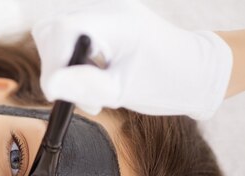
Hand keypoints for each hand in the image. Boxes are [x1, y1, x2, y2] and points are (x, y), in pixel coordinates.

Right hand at [32, 0, 232, 119]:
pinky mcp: (100, 25)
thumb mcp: (123, 90)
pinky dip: (71, 65)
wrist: (194, 72)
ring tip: (90, 94)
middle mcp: (107, 11)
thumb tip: (50, 85)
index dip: (52, 63)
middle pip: (52, 30)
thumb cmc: (166, 81)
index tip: (56, 93)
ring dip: (63, 68)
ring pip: (56, 36)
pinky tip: (92, 83)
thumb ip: (85, 85)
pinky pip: (69, 40)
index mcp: (117, 22)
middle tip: (78, 95)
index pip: (62, 30)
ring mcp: (103, 15)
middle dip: (56, 66)